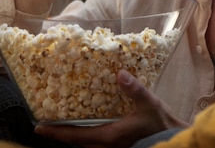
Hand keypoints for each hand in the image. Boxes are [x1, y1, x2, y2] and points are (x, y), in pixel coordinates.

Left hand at [34, 70, 187, 147]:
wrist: (175, 140)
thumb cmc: (161, 124)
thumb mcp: (149, 103)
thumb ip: (135, 89)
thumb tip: (120, 74)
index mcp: (108, 136)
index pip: (75, 135)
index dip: (56, 131)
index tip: (39, 127)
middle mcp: (107, 146)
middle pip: (77, 143)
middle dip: (63, 135)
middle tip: (50, 125)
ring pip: (87, 146)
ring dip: (75, 137)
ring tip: (68, 126)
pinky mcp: (120, 147)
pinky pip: (96, 145)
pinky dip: (88, 138)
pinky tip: (92, 129)